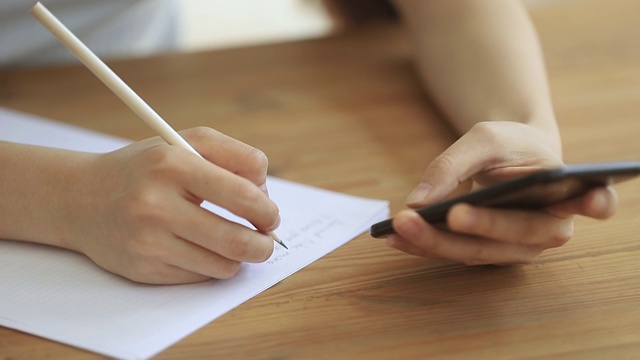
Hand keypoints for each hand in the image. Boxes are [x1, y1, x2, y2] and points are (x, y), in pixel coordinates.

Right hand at [61, 127, 279, 283]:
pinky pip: (200, 276)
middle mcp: (156, 204)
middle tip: (266, 239)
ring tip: (237, 243)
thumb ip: (234, 156)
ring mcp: (148, 241)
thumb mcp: (185, 144)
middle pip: (238, 240)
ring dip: (241, 257)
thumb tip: (265, 193)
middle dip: (264, 243)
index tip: (271, 215)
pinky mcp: (144, 270)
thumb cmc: (146, 169)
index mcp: (172, 164)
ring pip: (224, 264)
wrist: (82, 199)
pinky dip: (213, 265)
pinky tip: (203, 249)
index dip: (267, 209)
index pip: (242, 193)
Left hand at [387, 122, 616, 264]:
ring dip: (435, 242)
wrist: (508, 158)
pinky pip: (458, 252)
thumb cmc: (508, 145)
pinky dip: (426, 244)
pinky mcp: (490, 252)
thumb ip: (453, 164)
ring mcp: (520, 247)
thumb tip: (418, 200)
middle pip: (516, 235)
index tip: (592, 199)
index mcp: (569, 192)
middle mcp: (551, 228)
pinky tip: (395, 235)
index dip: (596, 203)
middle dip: (472, 228)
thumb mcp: (483, 138)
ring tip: (398, 227)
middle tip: (431, 216)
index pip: (596, 201)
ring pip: (480, 252)